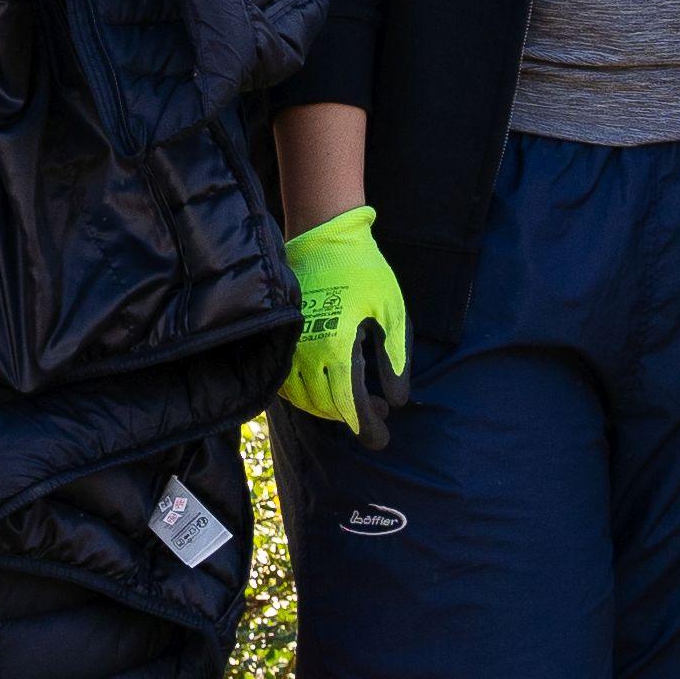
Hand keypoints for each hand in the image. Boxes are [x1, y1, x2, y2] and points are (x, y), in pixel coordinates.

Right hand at [282, 204, 411, 436]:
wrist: (323, 238)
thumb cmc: (364, 272)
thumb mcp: (393, 312)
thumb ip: (395, 359)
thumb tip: (396, 401)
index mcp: (339, 348)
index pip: (350, 407)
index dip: (367, 429)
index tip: (381, 440)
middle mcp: (308, 353)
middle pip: (327, 407)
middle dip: (354, 418)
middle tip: (378, 410)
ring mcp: (290, 347)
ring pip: (303, 399)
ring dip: (329, 409)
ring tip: (354, 402)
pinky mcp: (282, 339)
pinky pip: (286, 383)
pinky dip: (305, 396)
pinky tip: (324, 389)